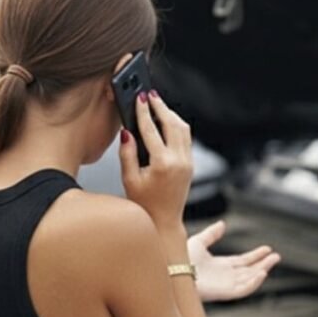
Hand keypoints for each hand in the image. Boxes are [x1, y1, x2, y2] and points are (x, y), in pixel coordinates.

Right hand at [119, 90, 192, 231]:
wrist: (164, 222)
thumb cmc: (144, 205)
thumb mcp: (129, 179)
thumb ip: (127, 154)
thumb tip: (127, 132)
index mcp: (162, 164)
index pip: (152, 130)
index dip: (143, 112)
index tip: (139, 98)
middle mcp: (179, 161)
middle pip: (172, 124)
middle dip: (160, 106)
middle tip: (150, 94)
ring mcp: (188, 162)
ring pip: (183, 128)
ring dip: (170, 114)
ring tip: (158, 104)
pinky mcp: (190, 164)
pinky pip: (186, 138)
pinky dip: (177, 126)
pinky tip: (167, 121)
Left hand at [188, 220, 280, 301]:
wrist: (174, 270)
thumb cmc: (181, 259)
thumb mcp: (198, 242)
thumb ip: (211, 234)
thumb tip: (223, 224)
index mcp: (220, 266)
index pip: (243, 261)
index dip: (255, 256)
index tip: (268, 249)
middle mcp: (225, 277)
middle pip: (249, 271)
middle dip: (264, 264)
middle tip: (276, 256)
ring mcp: (225, 285)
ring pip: (249, 280)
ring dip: (262, 271)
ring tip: (273, 261)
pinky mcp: (224, 293)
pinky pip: (242, 290)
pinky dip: (253, 284)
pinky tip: (262, 273)